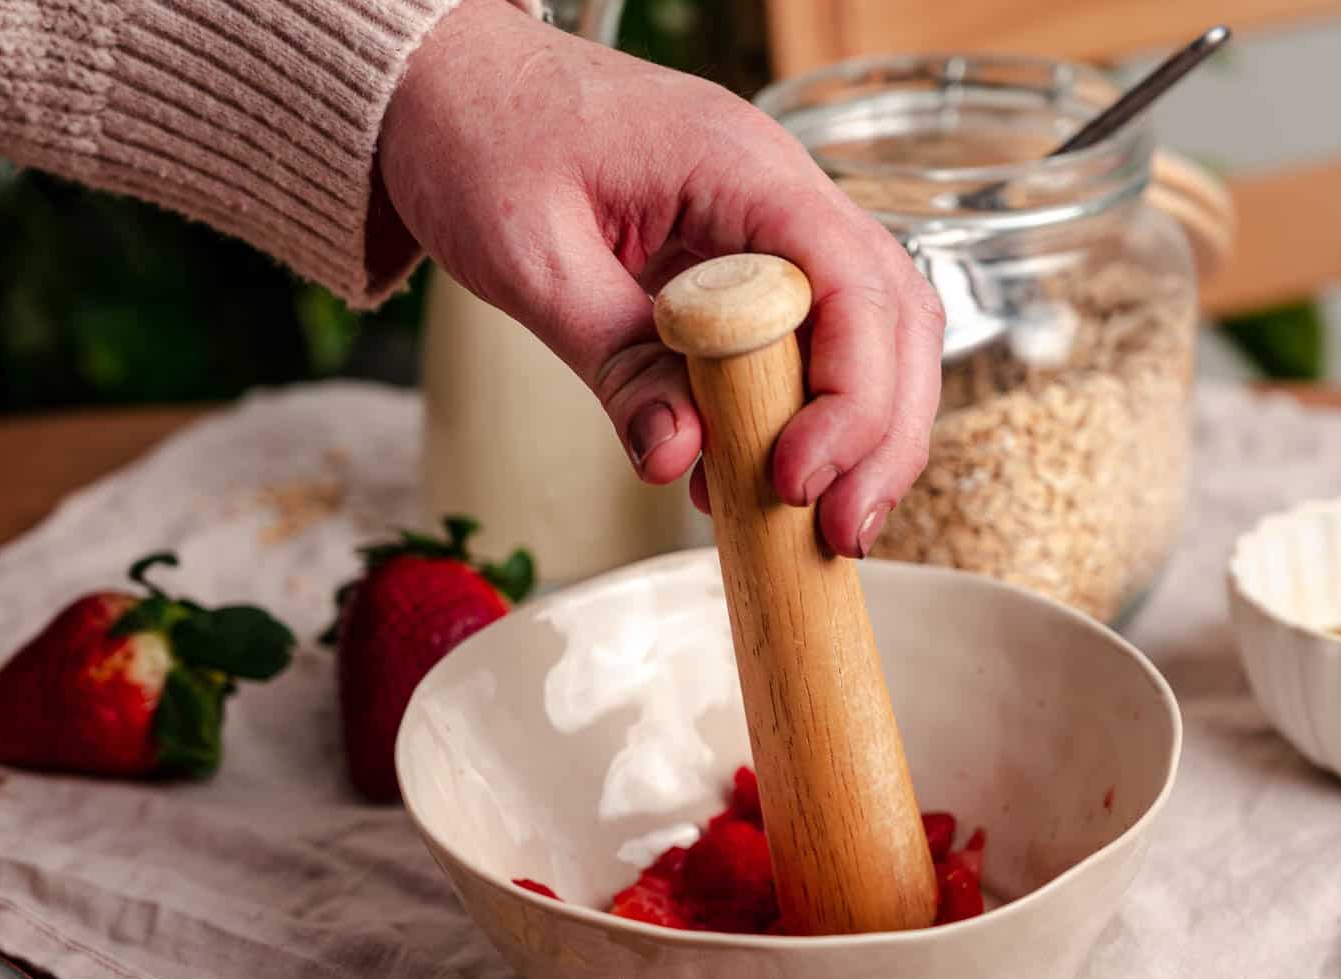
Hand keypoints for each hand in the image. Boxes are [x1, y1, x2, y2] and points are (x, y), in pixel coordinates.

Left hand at [377, 0, 942, 556]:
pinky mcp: (749, 264)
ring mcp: (774, 226)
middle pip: (893, 316)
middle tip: (842, 531)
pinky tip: (765, 486)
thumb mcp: (530, 255)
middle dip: (883, 434)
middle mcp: (782, 191)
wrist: (448, 85)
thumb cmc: (483, 137)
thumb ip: (614, 358)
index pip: (852, 283)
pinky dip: (810, 418)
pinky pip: (813, 341)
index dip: (848, 395)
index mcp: (741, 166)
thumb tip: (678, 458)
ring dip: (867, 433)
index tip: (795, 478)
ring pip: (874, 333)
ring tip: (828, 526)